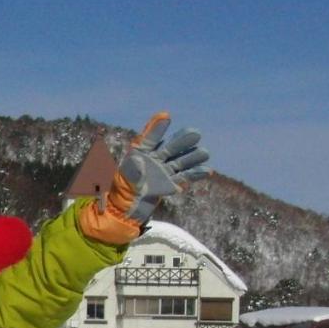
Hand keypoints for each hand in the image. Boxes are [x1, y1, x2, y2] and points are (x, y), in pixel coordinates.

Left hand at [81, 112, 210, 243]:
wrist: (126, 211)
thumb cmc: (121, 193)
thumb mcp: (124, 182)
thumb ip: (131, 172)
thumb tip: (139, 161)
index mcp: (139, 155)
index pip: (148, 139)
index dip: (156, 129)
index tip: (166, 116)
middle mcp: (153, 160)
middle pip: (170, 148)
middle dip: (182, 141)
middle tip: (195, 133)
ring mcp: (163, 171)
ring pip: (180, 161)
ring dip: (192, 157)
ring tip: (204, 153)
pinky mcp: (169, 183)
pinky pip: (184, 177)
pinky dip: (194, 174)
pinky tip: (207, 170)